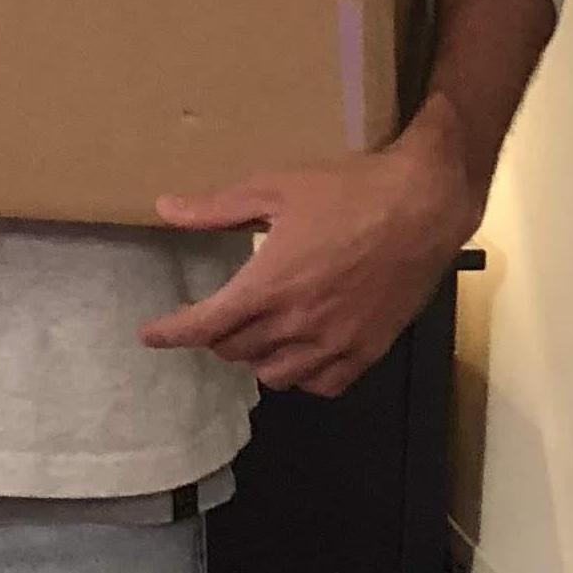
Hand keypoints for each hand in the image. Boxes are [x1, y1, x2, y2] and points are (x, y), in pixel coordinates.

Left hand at [139, 95, 483, 397]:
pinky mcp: (368, 351)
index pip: (205, 326)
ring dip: (256, 357)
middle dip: (216, 336)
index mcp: (268, 286)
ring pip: (275, 375)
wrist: (422, 206)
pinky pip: (322, 385)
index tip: (149, 335)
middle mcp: (297, 324)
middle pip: (236, 351)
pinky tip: (300, 351)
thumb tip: (164, 208)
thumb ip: (216, 208)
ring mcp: (335, 343)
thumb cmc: (347, 192)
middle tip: (217, 315)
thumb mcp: (273, 188)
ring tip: (257, 332)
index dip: (171, 334)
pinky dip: (302, 375)